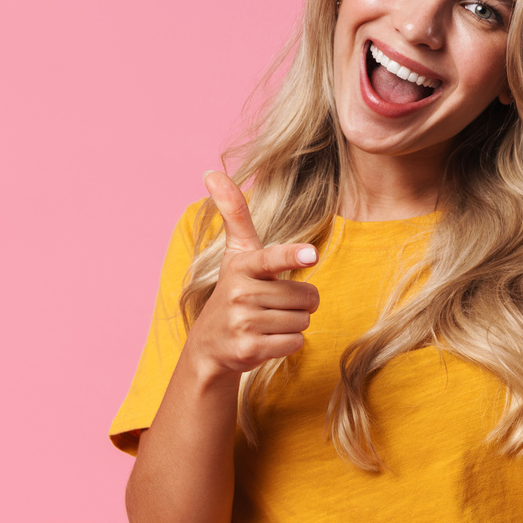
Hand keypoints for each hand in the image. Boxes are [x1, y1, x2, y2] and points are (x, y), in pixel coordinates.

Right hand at [185, 171, 321, 379]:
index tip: (312, 252)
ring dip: (294, 323)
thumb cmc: (234, 290)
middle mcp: (239, 293)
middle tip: (274, 304)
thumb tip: (212, 172)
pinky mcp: (249, 350)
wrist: (210, 345)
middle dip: (299, 302)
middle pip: (304, 296)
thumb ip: (233, 213)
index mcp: (241, 266)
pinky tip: (267, 339)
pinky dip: (288, 343)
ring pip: (302, 320)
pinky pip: (295, 343)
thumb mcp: (234, 253)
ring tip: (268, 321)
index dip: (293, 255)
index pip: (272, 258)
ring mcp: (242, 323)